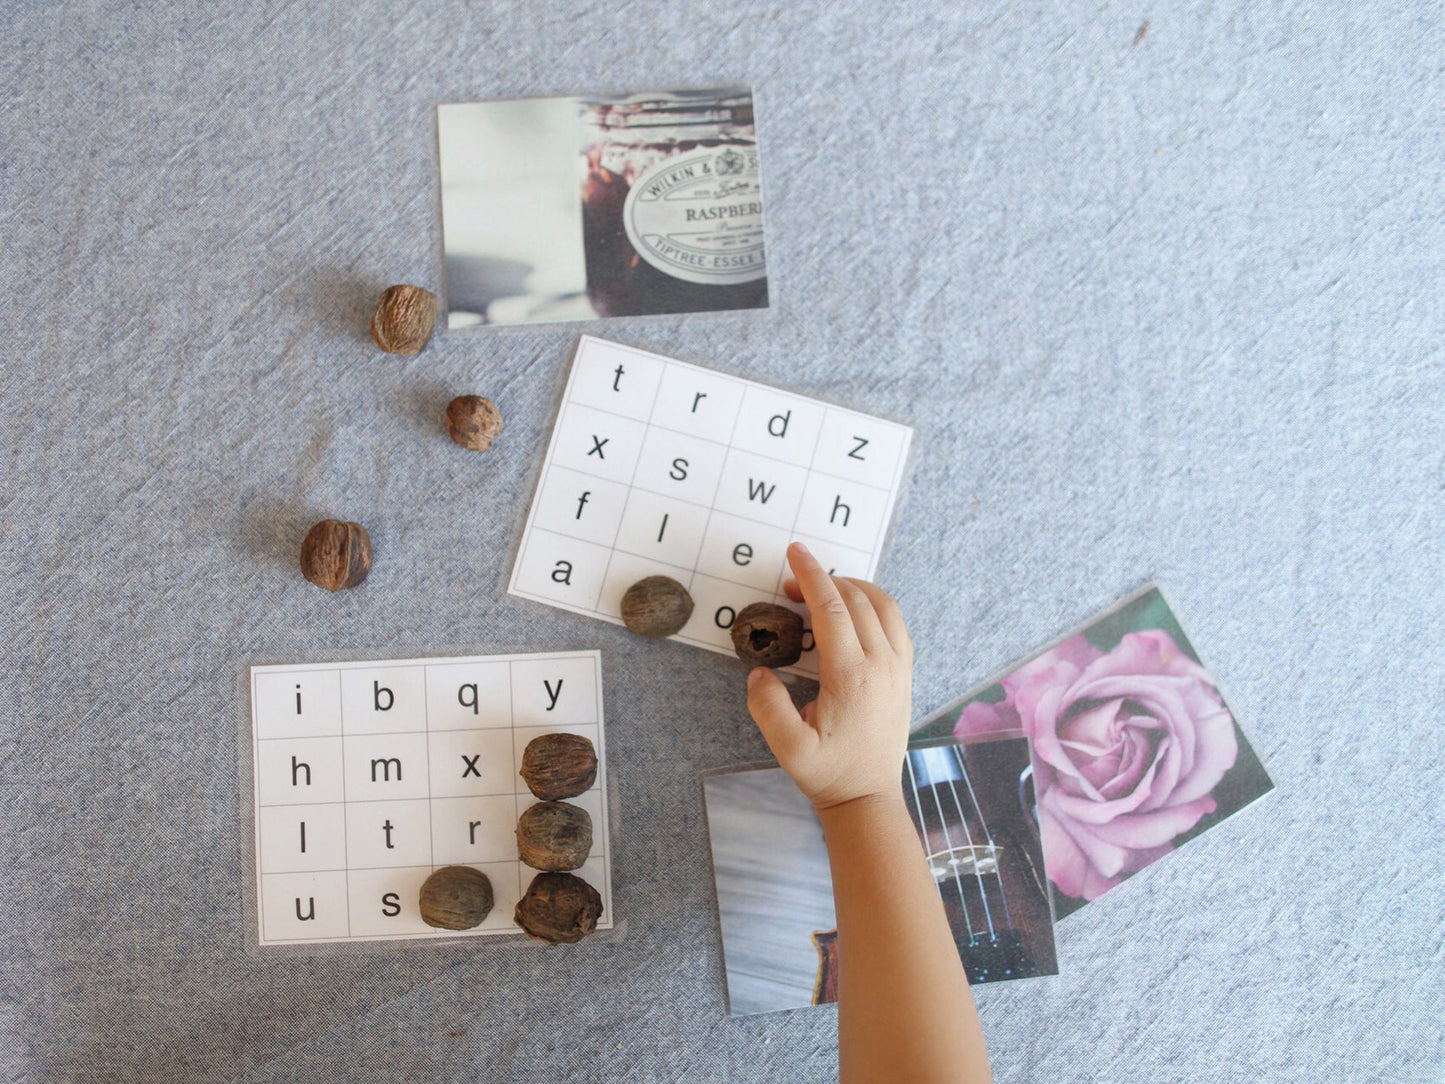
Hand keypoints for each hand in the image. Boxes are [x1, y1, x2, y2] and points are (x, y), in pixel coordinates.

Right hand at [745, 542, 913, 810]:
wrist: (868, 797)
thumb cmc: (828, 773)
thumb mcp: (788, 749)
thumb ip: (767, 708)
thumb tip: (759, 673)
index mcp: (852, 677)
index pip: (832, 609)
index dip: (811, 577)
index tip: (796, 553)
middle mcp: (882, 665)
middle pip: (857, 600)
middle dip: (823, 581)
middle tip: (791, 582)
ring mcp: (898, 668)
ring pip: (883, 605)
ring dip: (853, 587)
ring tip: (824, 588)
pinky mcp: (905, 674)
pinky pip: (896, 623)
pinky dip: (874, 603)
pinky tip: (854, 609)